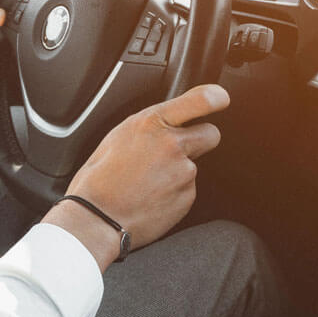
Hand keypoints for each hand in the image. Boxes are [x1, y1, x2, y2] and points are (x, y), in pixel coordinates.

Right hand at [42, 84, 229, 269]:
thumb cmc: (98, 180)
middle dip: (201, 139)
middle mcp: (171, 144)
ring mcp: (183, 172)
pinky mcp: (187, 196)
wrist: (96, 219)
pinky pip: (187, 190)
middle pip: (211, 134)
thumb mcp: (118, 137)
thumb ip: (149, 127)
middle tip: (178, 151)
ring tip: (149, 183)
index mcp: (150, 123)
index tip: (220, 98)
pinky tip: (152, 198)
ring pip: (194, 165)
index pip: (199, 100)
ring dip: (179, 172)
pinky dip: (174, 194)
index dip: (216, 97)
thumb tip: (167, 124)